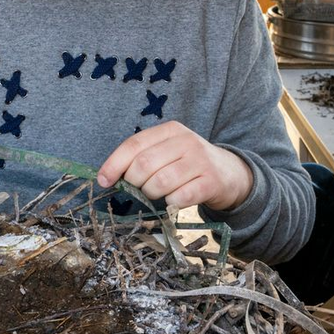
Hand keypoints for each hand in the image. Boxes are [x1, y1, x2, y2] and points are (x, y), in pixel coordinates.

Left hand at [97, 122, 253, 211]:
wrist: (230, 174)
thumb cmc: (189, 164)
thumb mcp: (168, 151)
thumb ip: (142, 157)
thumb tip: (107, 177)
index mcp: (170, 130)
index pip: (134, 144)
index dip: (114, 164)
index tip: (103, 181)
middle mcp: (186, 141)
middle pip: (143, 165)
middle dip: (135, 183)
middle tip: (141, 189)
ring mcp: (200, 161)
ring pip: (160, 183)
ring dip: (152, 194)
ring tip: (159, 194)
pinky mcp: (210, 182)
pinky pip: (179, 198)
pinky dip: (170, 203)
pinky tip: (175, 200)